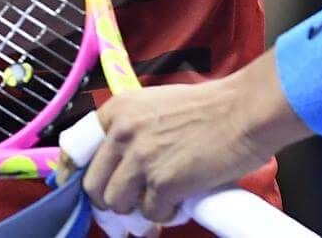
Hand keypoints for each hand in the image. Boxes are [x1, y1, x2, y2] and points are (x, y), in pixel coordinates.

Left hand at [81, 57, 305, 223]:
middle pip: (94, 187)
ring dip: (138, 208)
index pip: (76, 151)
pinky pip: (151, 213)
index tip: (89, 189)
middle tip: (133, 201)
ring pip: (118, 205)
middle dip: (112, 199)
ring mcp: (141, 160)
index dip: (78, 176)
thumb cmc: (210, 107)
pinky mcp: (163, 183)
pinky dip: (166, 212)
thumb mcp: (157, 106)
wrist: (245, 111)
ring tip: (163, 197)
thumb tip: (117, 167)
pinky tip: (182, 199)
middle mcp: (122, 134)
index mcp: (118, 111)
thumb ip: (132, 131)